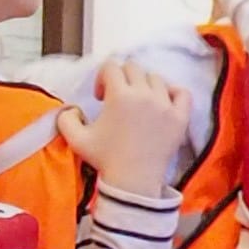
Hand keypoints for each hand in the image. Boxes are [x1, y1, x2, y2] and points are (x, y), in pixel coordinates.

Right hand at [64, 55, 192, 193]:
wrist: (133, 181)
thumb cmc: (105, 160)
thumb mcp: (76, 139)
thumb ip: (66, 118)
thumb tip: (71, 108)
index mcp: (119, 95)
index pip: (111, 67)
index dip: (102, 78)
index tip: (101, 97)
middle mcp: (143, 94)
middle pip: (134, 68)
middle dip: (122, 78)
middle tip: (117, 98)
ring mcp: (165, 104)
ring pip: (156, 78)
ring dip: (144, 85)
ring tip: (139, 103)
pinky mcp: (180, 117)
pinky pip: (181, 92)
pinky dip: (173, 91)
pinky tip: (163, 101)